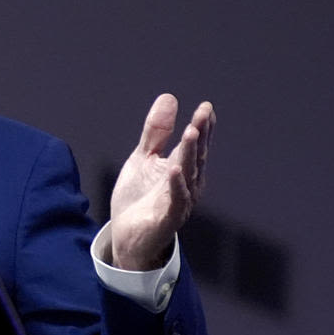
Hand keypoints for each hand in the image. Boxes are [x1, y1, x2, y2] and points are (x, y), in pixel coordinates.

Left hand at [109, 94, 215, 270]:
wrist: (127, 236)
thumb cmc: (140, 198)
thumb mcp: (143, 158)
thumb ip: (156, 132)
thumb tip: (170, 98)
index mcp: (182, 168)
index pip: (195, 145)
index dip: (202, 127)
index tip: (206, 107)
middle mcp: (186, 184)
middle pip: (196, 156)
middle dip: (200, 135)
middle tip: (203, 114)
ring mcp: (178, 202)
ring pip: (188, 175)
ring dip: (191, 154)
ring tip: (191, 132)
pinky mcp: (166, 218)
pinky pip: (175, 201)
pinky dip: (176, 185)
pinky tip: (174, 169)